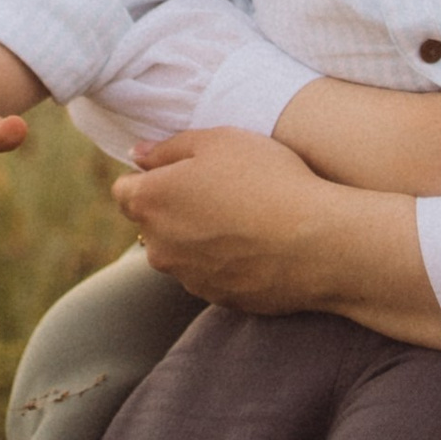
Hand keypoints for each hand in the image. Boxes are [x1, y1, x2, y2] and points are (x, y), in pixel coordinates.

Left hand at [109, 127, 336, 310]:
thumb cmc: (266, 180)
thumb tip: (138, 156)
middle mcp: (158, 246)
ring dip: (200, 237)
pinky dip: (226, 260)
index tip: (182, 170)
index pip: (124, 191)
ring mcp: (187, 278)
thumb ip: (168, 147)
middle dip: (175, 208)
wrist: (316, 242)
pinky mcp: (217, 298)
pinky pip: (212, 273)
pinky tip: (259, 244)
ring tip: (246, 218)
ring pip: (182, 251)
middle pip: (154, 223)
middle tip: (222, 190)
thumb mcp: (218, 140)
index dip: (151, 177)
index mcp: (149, 202)